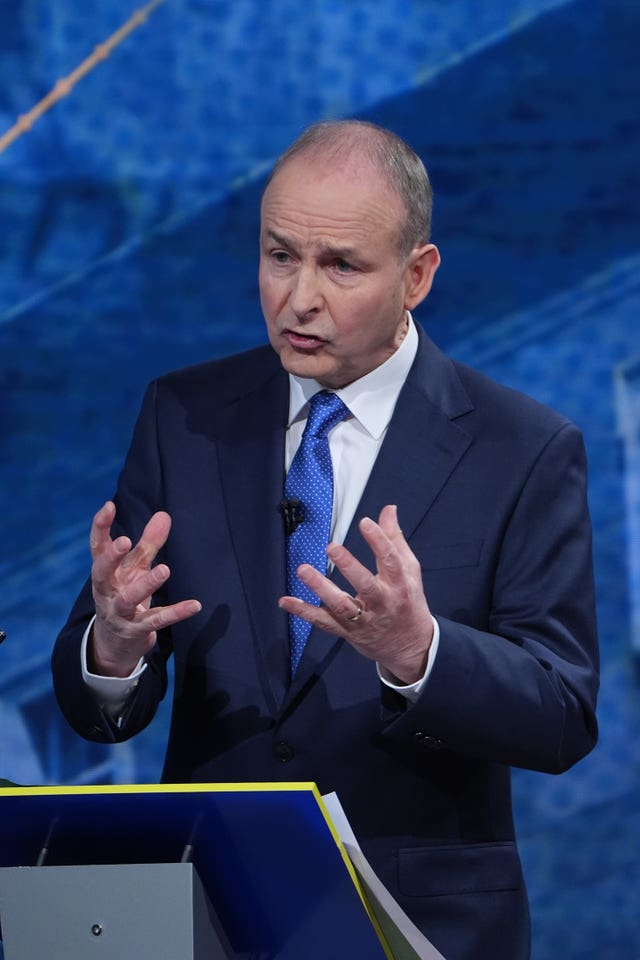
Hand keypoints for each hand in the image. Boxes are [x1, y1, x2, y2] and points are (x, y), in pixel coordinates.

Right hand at [88, 501, 200, 676]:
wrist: (114, 643)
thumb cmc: (124, 595)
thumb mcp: (135, 570)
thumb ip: (148, 544)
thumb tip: (164, 515)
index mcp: (105, 573)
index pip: (97, 547)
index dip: (100, 527)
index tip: (109, 505)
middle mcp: (107, 592)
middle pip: (102, 573)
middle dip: (112, 557)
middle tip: (125, 540)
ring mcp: (120, 613)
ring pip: (129, 599)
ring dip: (146, 584)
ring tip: (165, 569)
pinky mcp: (137, 630)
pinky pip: (157, 621)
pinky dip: (176, 612)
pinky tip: (195, 605)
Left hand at [278, 504, 432, 683]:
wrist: (410, 646)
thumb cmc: (408, 601)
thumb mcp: (409, 570)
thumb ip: (395, 539)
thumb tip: (388, 509)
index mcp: (399, 584)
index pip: (391, 561)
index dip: (379, 540)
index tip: (364, 522)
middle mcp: (382, 603)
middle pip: (366, 585)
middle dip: (349, 567)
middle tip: (332, 548)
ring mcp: (363, 619)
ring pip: (342, 606)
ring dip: (321, 588)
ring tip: (303, 570)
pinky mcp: (348, 631)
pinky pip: (324, 622)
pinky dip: (304, 612)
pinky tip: (285, 601)